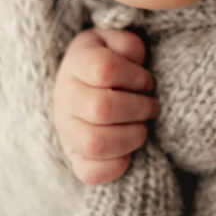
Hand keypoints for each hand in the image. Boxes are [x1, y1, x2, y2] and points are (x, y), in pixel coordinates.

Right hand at [53, 27, 157, 184]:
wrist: (87, 87)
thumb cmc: (110, 62)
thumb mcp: (117, 43)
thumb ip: (127, 44)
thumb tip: (133, 59)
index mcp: (75, 63)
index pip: (105, 70)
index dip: (136, 77)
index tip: (147, 81)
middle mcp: (64, 97)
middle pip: (102, 108)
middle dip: (139, 108)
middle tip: (151, 106)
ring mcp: (66, 130)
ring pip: (95, 142)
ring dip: (132, 136)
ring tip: (142, 127)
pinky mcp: (74, 158)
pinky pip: (90, 173)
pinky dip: (116, 166)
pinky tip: (129, 152)